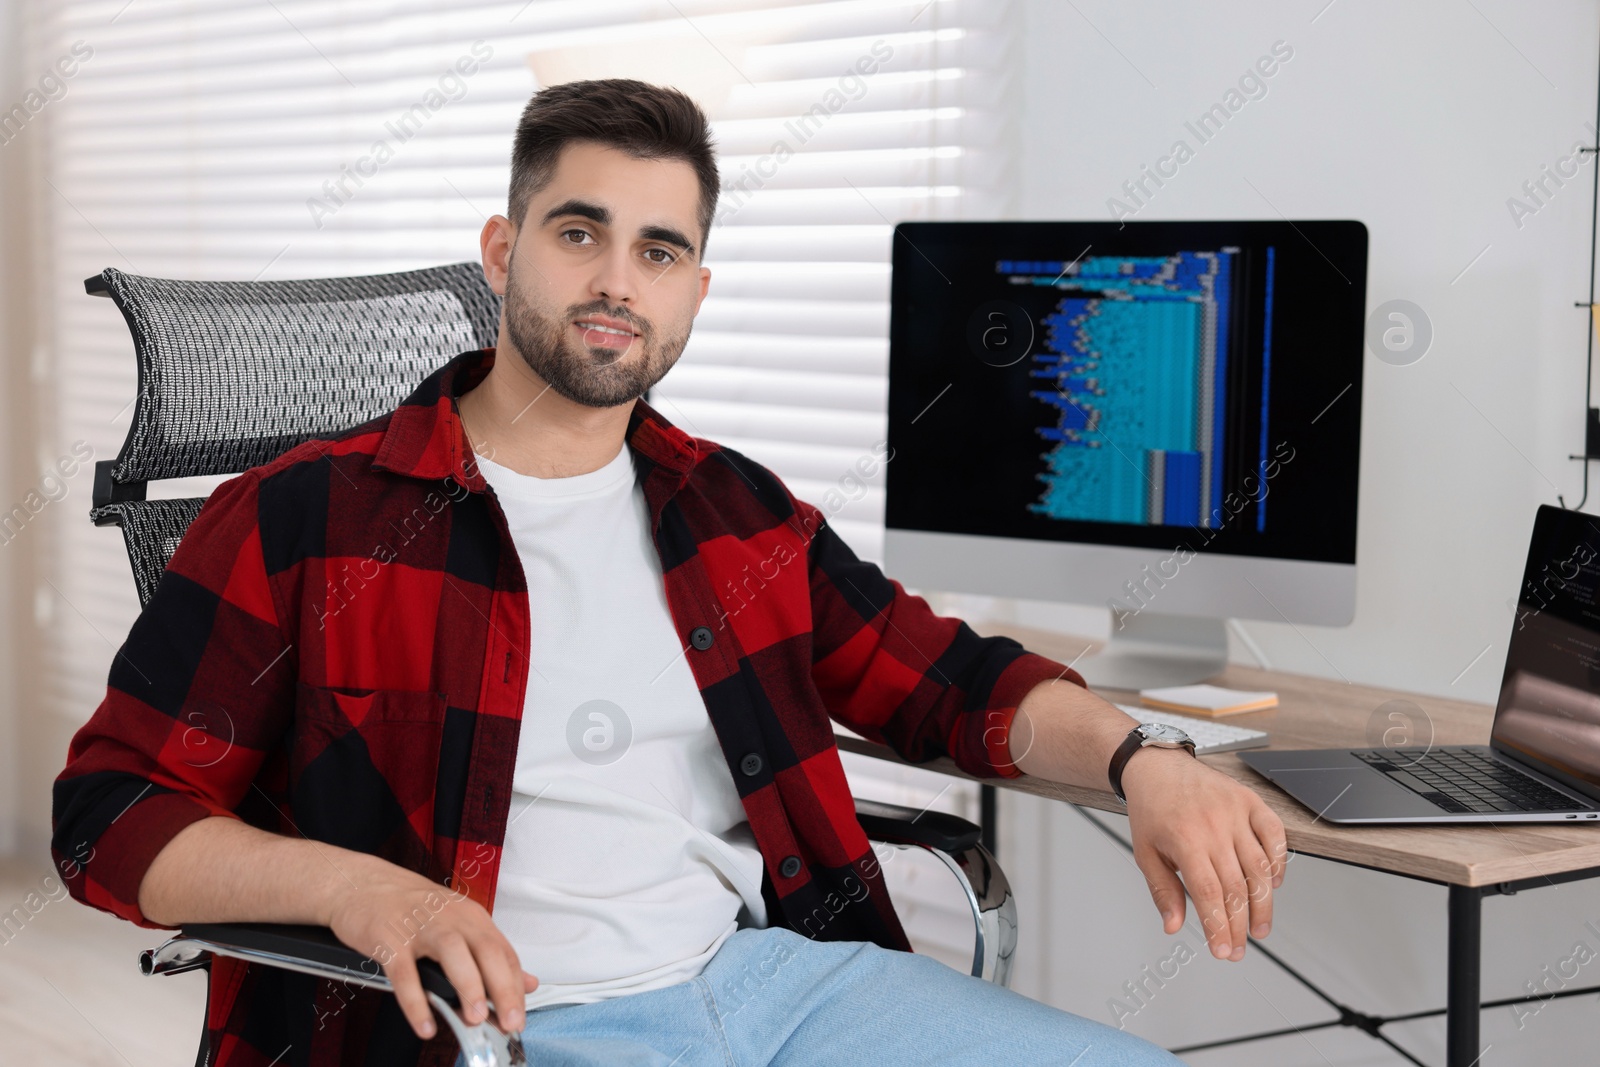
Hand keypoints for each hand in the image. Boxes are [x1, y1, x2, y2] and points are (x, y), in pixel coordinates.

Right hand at [326, 860, 537, 1039]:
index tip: (518, 1016)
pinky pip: (405, 973)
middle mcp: (451, 918)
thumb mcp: (457, 923)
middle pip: (487, 951)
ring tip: (474, 1018)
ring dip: (468, 986)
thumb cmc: (411, 908)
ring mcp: (420, 927)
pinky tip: (425, 1024)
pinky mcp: (389, 939)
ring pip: (453, 953)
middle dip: (503, 989)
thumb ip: (490, 953)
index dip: (515, 987)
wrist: (360, 885)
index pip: (504, 953)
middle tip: (509, 1022)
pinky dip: (415, 1001)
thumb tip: (527, 983)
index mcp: (471, 917)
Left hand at [1120, 748, 1286, 961]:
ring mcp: (1235, 812)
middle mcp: (1213, 825)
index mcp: (1185, 839)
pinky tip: (1273, 884)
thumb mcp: (1145, 852)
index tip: (1223, 951)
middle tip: (1239, 948)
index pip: (1209, 893)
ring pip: (1260, 866)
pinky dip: (1278, 862)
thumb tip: (1174, 926)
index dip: (1219, 926)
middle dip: (1241, 924)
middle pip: (1237, 886)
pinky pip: (1275, 834)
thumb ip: (1162, 891)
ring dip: (1264, 903)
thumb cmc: (1151, 810)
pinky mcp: (1250, 801)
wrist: (1158, 767)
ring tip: (1259, 928)